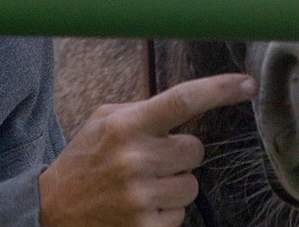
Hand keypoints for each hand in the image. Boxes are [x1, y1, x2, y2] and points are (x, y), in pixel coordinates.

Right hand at [39, 73, 256, 226]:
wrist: (51, 210)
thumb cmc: (85, 160)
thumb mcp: (104, 121)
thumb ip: (143, 111)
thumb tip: (190, 103)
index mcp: (127, 124)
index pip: (183, 100)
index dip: (220, 90)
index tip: (248, 85)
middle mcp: (137, 158)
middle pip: (195, 148)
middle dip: (179, 153)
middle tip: (150, 159)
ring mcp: (142, 196)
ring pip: (192, 184)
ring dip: (173, 185)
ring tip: (140, 186)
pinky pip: (181, 215)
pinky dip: (165, 212)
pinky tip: (138, 207)